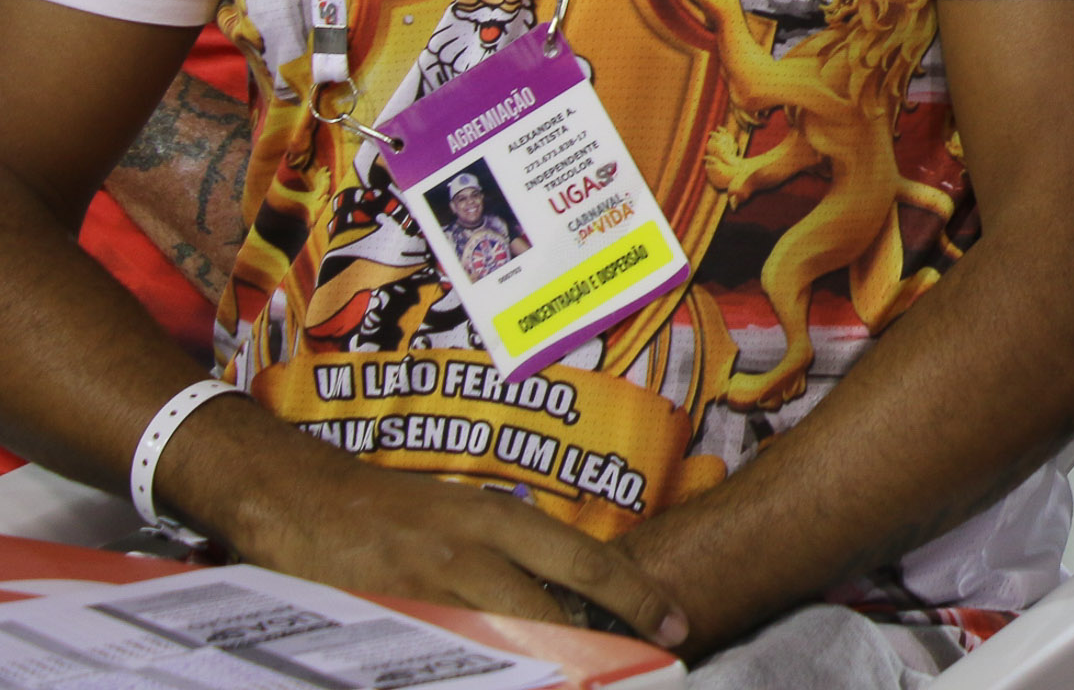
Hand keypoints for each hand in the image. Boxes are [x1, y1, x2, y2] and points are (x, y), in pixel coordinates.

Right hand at [214, 438, 686, 644]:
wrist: (300, 498)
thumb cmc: (392, 509)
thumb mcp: (464, 515)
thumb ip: (514, 554)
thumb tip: (573, 599)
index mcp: (496, 520)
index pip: (586, 561)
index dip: (635, 597)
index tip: (676, 624)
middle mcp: (468, 553)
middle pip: (551, 614)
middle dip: (596, 650)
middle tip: (635, 670)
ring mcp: (424, 592)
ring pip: (502, 646)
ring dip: (542, 668)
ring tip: (574, 681)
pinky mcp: (386, 623)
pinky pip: (444, 664)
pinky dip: (479, 675)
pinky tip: (500, 682)